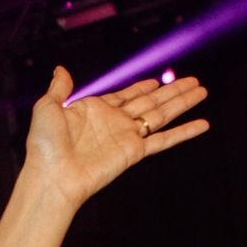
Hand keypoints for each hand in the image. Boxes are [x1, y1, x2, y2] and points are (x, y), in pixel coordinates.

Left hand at [20, 67, 208, 209]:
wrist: (52, 176)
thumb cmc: (44, 146)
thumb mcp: (47, 107)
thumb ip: (59, 88)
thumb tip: (61, 70)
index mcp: (95, 110)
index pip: (126, 95)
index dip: (143, 87)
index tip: (158, 80)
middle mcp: (114, 122)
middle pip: (150, 101)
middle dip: (172, 91)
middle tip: (192, 81)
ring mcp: (126, 137)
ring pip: (161, 115)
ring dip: (182, 103)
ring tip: (201, 91)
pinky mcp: (134, 152)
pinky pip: (164, 140)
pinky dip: (184, 132)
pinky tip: (202, 124)